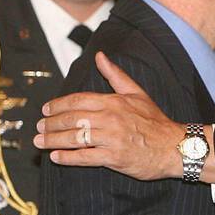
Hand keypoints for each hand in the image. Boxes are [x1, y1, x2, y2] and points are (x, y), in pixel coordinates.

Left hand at [35, 51, 207, 181]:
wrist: (175, 147)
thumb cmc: (155, 121)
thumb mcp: (137, 93)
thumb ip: (115, 75)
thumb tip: (100, 56)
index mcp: (113, 102)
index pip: (77, 100)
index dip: (58, 105)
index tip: (46, 110)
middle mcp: (110, 119)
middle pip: (72, 119)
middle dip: (51, 124)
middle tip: (38, 127)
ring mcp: (111, 139)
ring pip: (75, 138)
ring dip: (53, 140)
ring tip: (40, 142)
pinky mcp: (114, 158)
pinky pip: (85, 157)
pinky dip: (68, 157)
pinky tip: (56, 157)